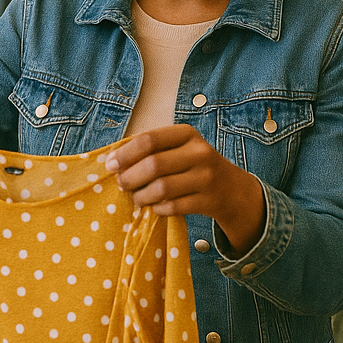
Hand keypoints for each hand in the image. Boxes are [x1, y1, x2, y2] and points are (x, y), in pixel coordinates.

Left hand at [104, 124, 265, 256]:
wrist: (231, 188)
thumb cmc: (193, 165)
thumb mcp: (180, 148)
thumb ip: (152, 149)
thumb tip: (113, 160)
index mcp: (187, 134)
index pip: (149, 140)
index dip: (125, 154)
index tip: (111, 165)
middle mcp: (200, 152)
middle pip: (154, 165)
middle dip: (130, 177)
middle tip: (122, 184)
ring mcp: (206, 177)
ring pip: (162, 188)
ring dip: (142, 196)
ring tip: (137, 198)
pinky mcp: (209, 200)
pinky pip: (174, 207)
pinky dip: (159, 209)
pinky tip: (155, 207)